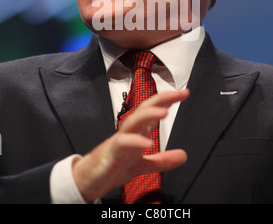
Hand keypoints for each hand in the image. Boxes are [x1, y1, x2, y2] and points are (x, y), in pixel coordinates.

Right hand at [72, 88, 188, 202]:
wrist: (89, 179)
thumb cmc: (113, 166)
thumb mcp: (143, 165)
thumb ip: (163, 160)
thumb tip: (183, 155)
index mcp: (137, 131)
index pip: (153, 110)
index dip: (168, 100)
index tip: (183, 93)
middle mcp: (129, 131)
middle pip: (144, 109)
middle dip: (161, 99)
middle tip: (178, 93)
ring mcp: (119, 140)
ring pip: (133, 122)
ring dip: (148, 115)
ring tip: (164, 112)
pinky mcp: (111, 153)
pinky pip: (122, 144)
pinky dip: (135, 142)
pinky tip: (147, 144)